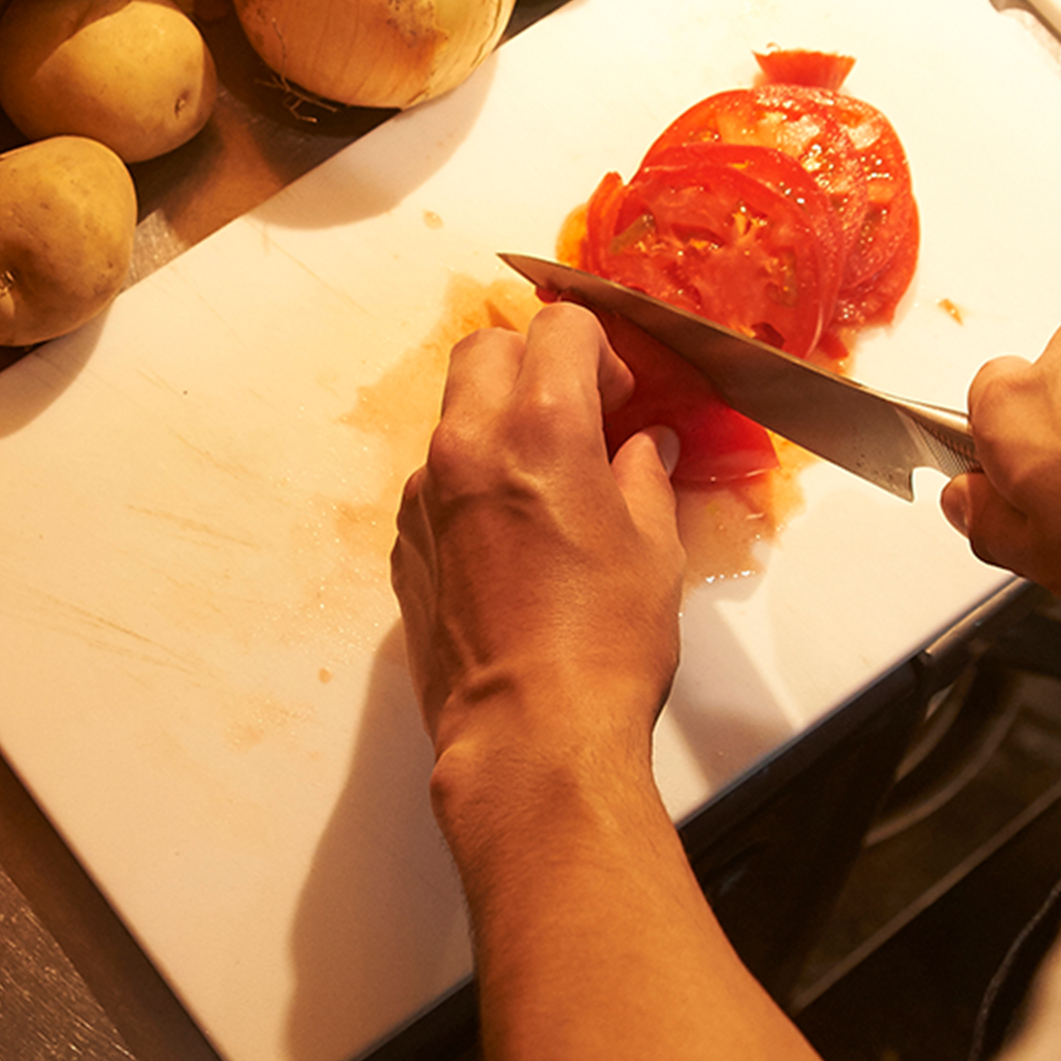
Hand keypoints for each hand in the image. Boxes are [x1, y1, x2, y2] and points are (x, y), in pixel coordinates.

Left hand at [392, 303, 686, 830]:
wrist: (529, 735)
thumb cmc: (603, 646)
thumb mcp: (654, 546)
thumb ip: (643, 475)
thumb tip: (642, 448)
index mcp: (541, 428)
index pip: (560, 326)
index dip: (600, 352)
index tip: (619, 397)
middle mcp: (469, 446)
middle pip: (486, 349)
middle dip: (534, 363)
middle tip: (578, 416)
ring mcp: (426, 495)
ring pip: (454, 416)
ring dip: (498, 425)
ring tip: (546, 486)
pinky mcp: (405, 543)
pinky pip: (436, 482)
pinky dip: (472, 484)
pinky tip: (513, 541)